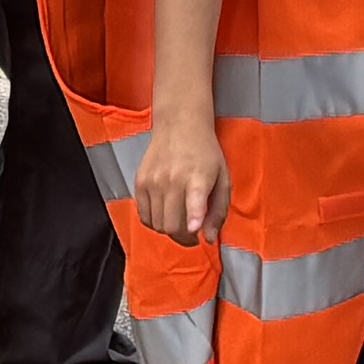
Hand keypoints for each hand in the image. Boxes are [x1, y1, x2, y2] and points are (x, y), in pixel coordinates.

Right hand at [132, 116, 227, 250]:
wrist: (179, 125)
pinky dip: (155, 222)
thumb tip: (208, 238)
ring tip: (179, 223)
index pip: (194, 201)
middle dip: (184, 238)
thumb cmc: (205, 154)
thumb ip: (218, 211)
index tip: (194, 230)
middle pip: (172, 226)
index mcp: (198, 178)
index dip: (194, 218)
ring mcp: (153, 182)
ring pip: (157, 225)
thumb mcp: (223, 179)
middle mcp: (173, 180)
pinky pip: (144, 216)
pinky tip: (165, 214)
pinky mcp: (140, 182)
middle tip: (192, 234)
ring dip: (169, 230)